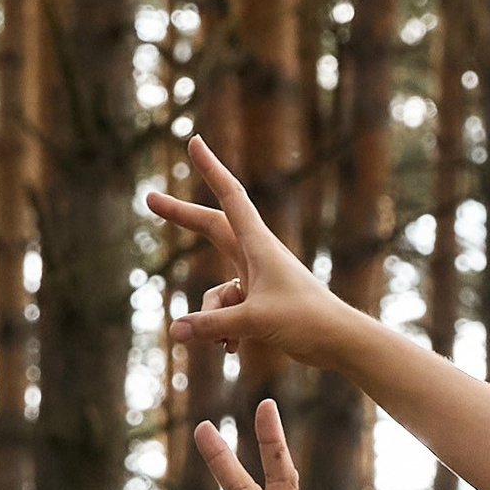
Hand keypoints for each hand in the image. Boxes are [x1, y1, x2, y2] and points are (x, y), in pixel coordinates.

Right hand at [148, 131, 344, 372]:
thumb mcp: (254, 322)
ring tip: (226, 341)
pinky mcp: (262, 302)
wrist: (340, 342)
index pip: (230, 196)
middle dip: (182, 217)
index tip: (194, 142)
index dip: (210, 169)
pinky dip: (225, 329)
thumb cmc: (306, 322)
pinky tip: (234, 348)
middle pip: (211, 228)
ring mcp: (258, 279)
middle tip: (149, 198)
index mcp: (258, 244)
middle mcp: (256, 256)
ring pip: (216, 289)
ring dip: (212, 316)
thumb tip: (175, 331)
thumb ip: (212, 325)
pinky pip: (229, 311)